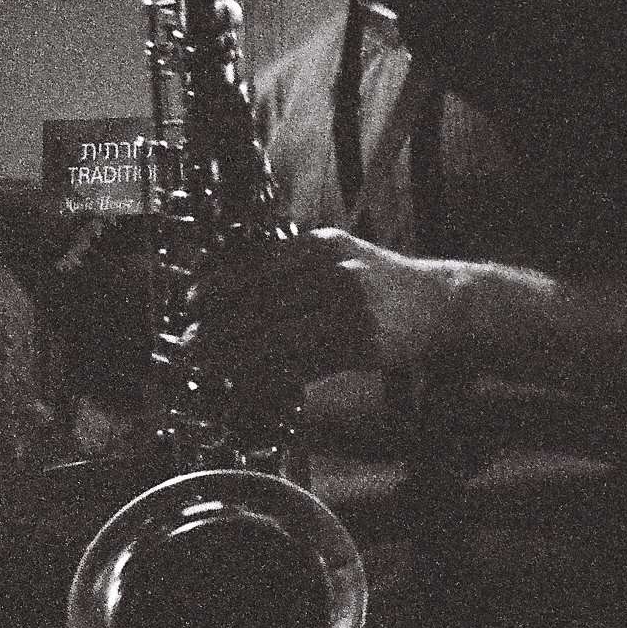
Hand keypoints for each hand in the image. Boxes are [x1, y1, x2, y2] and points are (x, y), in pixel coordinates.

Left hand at [186, 228, 453, 381]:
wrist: (438, 302)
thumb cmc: (379, 282)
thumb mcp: (339, 255)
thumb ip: (293, 265)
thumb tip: (234, 287)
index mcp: (322, 246)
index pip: (258, 264)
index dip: (219, 284)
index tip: (190, 302)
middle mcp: (334, 272)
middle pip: (262, 303)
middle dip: (220, 326)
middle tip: (188, 342)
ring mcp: (349, 309)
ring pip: (278, 336)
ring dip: (236, 355)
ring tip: (207, 364)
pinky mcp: (360, 344)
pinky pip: (303, 363)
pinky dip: (270, 375)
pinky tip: (248, 381)